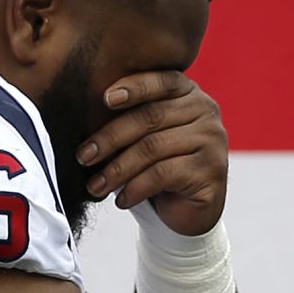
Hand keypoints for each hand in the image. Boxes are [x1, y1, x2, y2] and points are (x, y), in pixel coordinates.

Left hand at [77, 71, 229, 236]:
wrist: (189, 211)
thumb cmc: (159, 165)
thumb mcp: (144, 135)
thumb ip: (129, 115)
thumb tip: (81, 107)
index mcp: (190, 94)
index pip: (162, 82)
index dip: (134, 88)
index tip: (104, 99)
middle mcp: (207, 112)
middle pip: (150, 116)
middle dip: (110, 137)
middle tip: (83, 156)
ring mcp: (212, 141)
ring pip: (153, 147)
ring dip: (116, 169)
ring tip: (95, 186)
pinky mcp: (211, 171)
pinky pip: (163, 174)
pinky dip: (135, 188)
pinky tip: (120, 200)